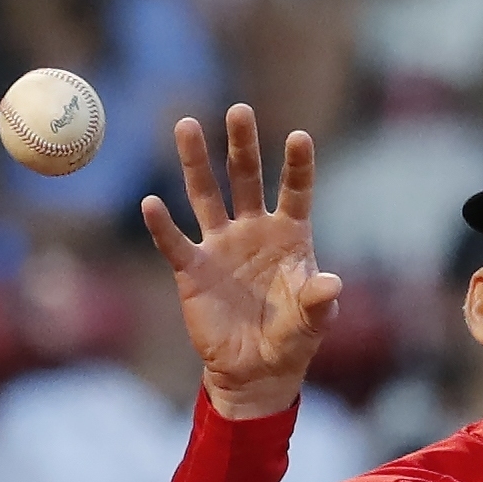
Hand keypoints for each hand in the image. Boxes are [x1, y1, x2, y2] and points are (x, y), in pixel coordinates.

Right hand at [141, 105, 343, 421]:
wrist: (255, 371)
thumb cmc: (291, 339)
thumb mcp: (312, 321)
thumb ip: (319, 300)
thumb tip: (331, 284)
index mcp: (290, 234)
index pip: (295, 190)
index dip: (296, 165)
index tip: (298, 136)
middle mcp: (253, 230)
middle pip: (246, 177)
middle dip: (242, 145)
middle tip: (239, 110)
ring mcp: (221, 245)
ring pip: (206, 195)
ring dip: (196, 162)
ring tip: (187, 125)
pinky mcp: (193, 270)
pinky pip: (175, 243)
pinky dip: (162, 225)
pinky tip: (151, 204)